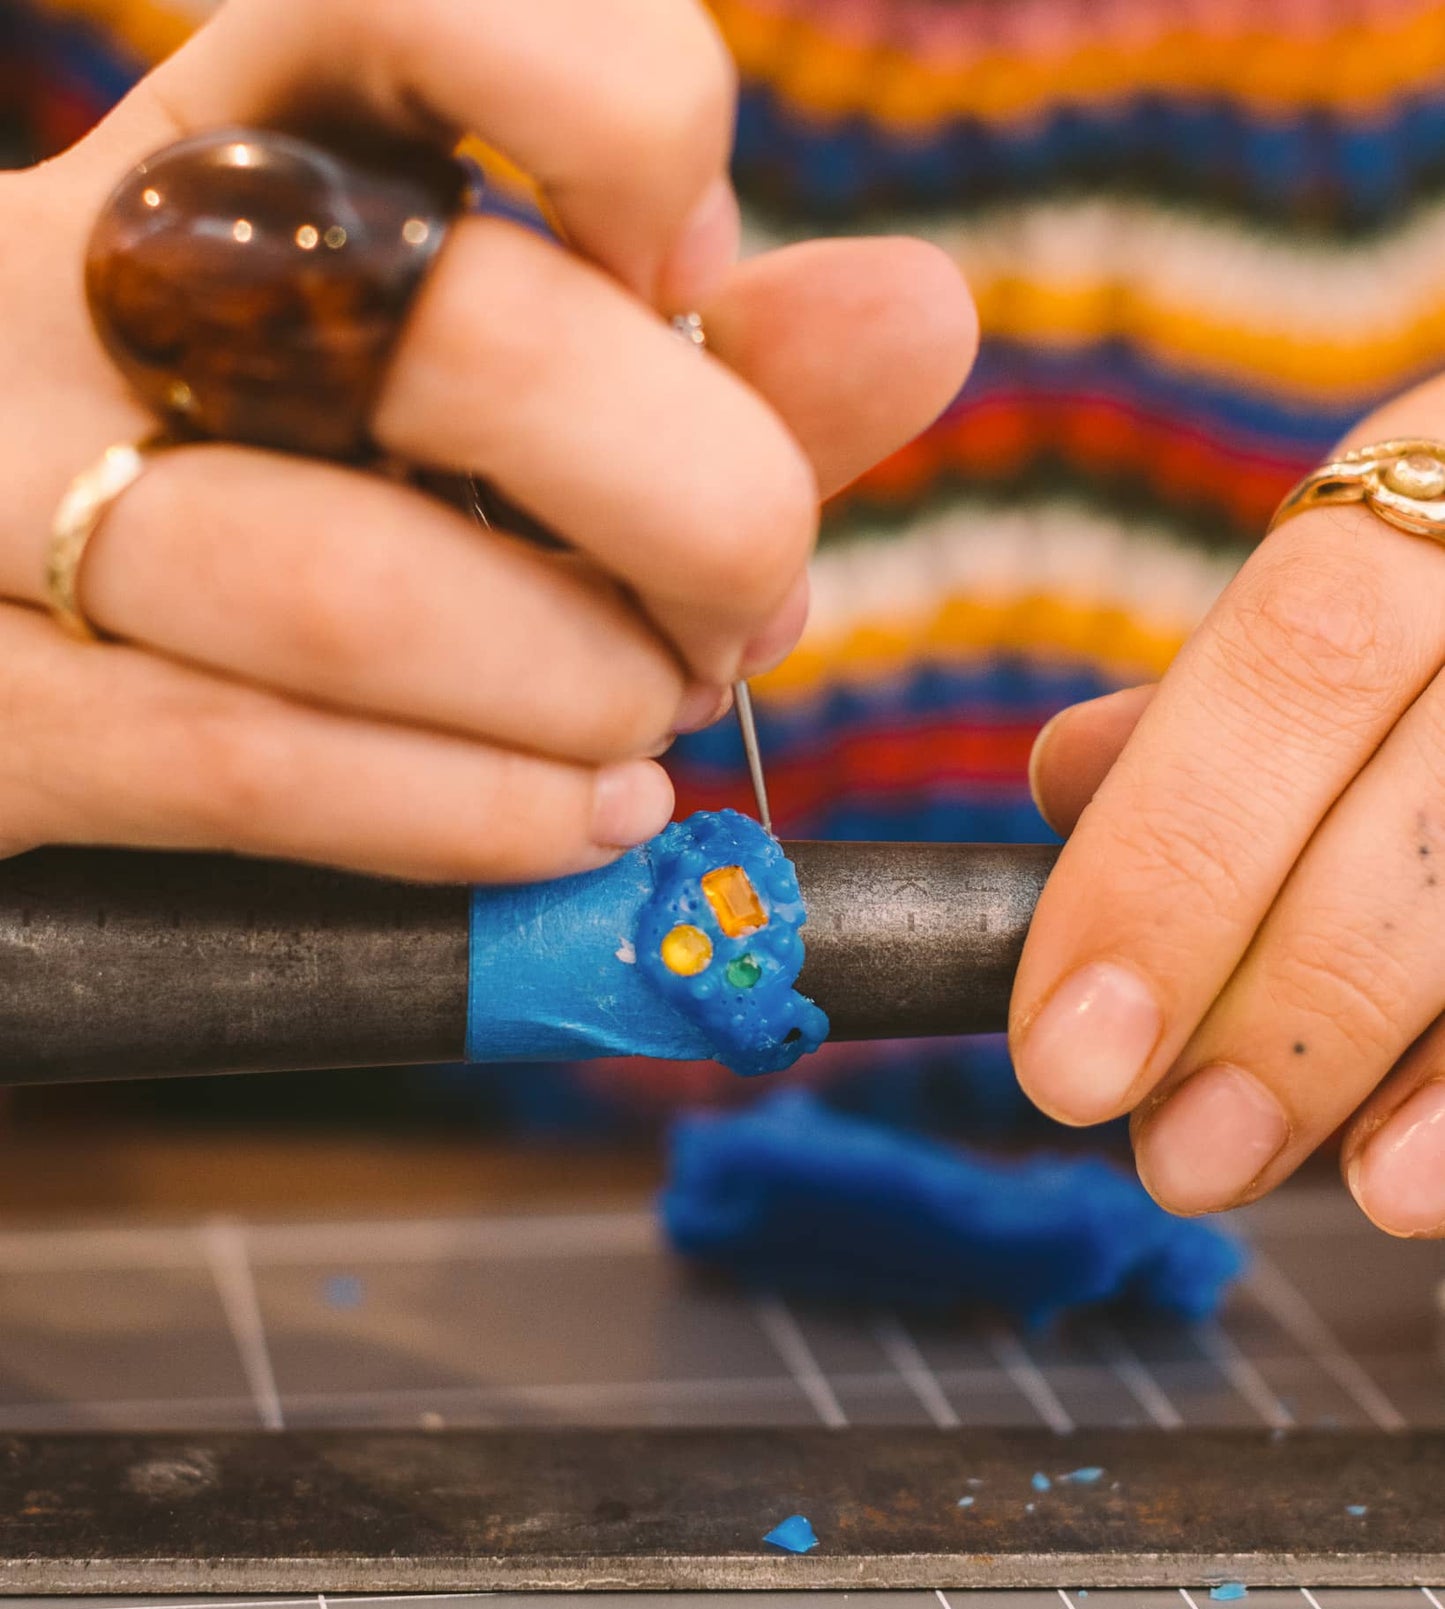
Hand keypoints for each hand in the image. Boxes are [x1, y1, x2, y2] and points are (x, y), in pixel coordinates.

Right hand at [0, 0, 975, 881]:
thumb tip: (919, 313)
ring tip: (649, 719)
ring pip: (360, 590)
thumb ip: (691, 366)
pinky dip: (483, 812)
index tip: (684, 269)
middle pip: (461, 336)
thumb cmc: (275, 495)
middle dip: (702, 502)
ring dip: (585, 685)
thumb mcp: (460, 401)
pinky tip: (581, 816)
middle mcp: (79, 284)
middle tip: (748, 598)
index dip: (623, 121)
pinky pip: (265, 771)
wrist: (4, 661)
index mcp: (215, 151)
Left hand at [1020, 373, 1444, 1238]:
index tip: (1064, 1046)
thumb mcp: (1376, 563)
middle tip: (1173, 1155)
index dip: (1166, 868)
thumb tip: (1068, 780)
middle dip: (1284, 1005)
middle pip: (1428, 803)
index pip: (1289, 664)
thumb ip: (1237, 690)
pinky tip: (1425, 1176)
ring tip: (1326, 1186)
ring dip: (1423, 1069)